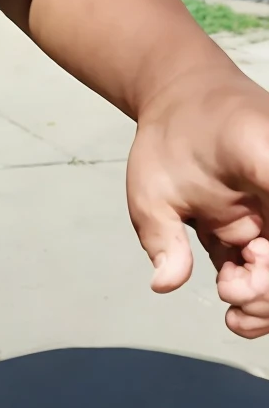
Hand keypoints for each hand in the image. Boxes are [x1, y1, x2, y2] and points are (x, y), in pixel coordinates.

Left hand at [127, 69, 268, 337]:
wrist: (185, 99)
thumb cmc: (170, 134)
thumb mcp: (150, 185)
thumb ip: (162, 235)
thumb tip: (166, 283)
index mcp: (264, 158)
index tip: (252, 259)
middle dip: (268, 289)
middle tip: (231, 289)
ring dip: (267, 299)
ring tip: (233, 306)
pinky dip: (262, 296)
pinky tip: (238, 309)